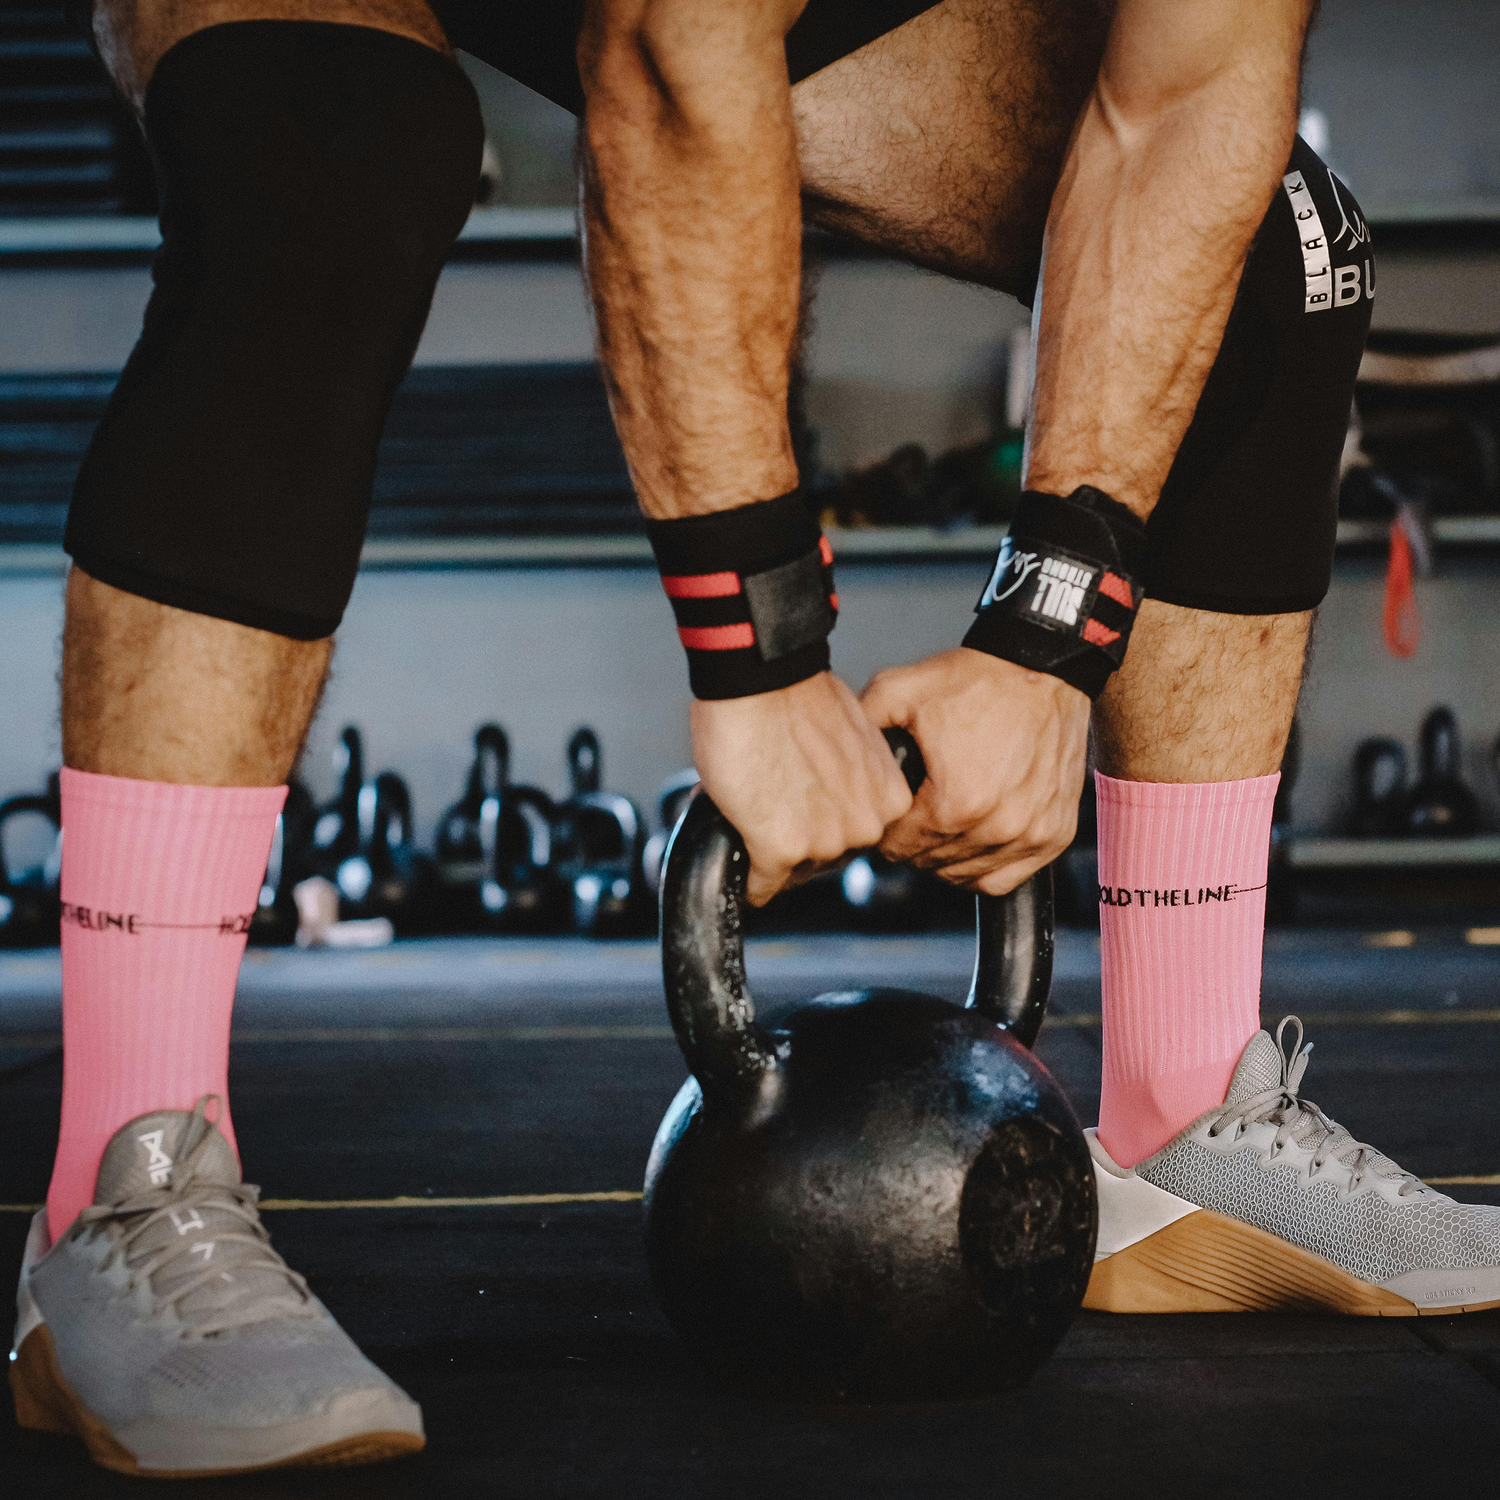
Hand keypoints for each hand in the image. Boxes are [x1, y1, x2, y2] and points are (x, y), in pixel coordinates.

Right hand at [691, 672, 913, 906]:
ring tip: (754, 809)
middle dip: (800, 834)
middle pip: (826, 855)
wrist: (760, 681)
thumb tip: (828, 792)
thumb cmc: (797, 696)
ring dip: (771, 847)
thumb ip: (850, 778)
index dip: (825, 821)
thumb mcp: (850, 741)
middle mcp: (865, 826)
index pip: (856, 835)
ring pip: (793, 869)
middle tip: (775, 804)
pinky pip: (761, 885)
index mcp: (889, 798)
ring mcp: (824, 842)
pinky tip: (742, 866)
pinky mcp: (781, 850)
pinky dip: (749, 880)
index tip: (806, 810)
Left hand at [860, 648, 1088, 894]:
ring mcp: (1030, 835)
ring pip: (965, 876)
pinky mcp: (1054, 835)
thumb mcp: (900, 692)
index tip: (889, 809)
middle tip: (910, 815)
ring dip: (944, 857)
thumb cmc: (979, 680)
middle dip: (912, 843)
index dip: (885, 829)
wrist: (1044, 670)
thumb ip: (859, 725)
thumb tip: (833, 755)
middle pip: (929, 864)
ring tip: (937, 825)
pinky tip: (970, 841)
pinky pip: (1006, 878)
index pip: (897, 848)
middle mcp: (996, 828)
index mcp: (954, 803)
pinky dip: (983, 866)